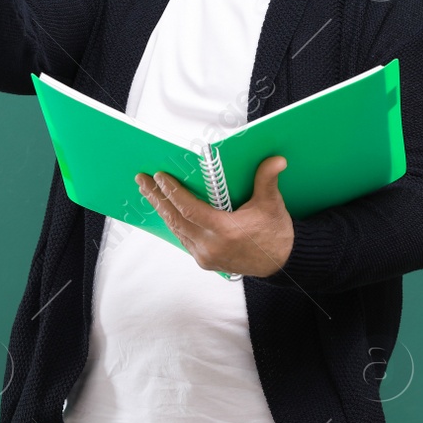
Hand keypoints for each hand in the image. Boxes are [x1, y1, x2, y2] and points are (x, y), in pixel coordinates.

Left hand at [136, 156, 293, 277]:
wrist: (280, 263)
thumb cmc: (275, 233)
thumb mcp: (272, 205)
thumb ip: (267, 180)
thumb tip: (276, 160)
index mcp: (226, 232)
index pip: (190, 210)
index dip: (173, 193)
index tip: (160, 177)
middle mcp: (211, 247)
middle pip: (176, 220)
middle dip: (157, 198)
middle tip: (142, 180)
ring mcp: (206, 256)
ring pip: (177, 230)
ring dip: (162, 210)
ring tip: (148, 191)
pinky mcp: (204, 261)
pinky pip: (183, 238)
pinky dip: (174, 222)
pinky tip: (165, 210)